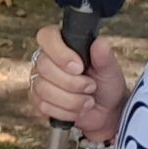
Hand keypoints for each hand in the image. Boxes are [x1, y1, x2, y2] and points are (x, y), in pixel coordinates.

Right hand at [29, 27, 128, 144]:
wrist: (106, 112)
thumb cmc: (106, 85)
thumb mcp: (110, 69)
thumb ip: (104, 56)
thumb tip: (100, 42)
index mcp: (62, 44)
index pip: (47, 36)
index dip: (60, 53)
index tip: (79, 67)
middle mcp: (46, 60)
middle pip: (44, 67)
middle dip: (72, 83)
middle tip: (91, 86)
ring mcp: (39, 80)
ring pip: (44, 89)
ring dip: (71, 100)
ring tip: (87, 101)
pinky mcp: (38, 101)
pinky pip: (42, 106)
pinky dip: (65, 112)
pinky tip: (76, 110)